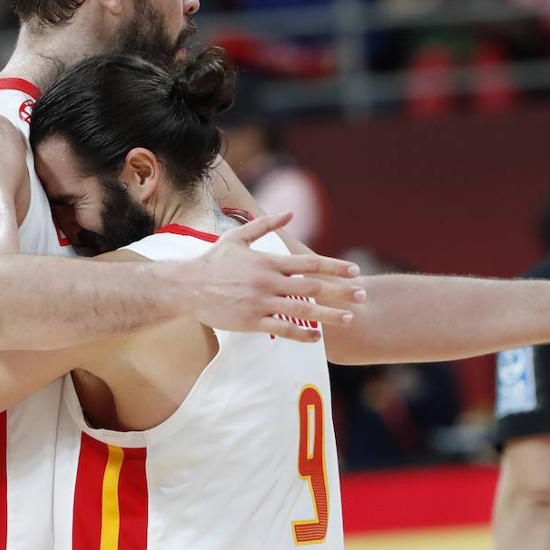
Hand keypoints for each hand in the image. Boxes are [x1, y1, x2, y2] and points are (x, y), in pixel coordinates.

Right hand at [181, 211, 364, 341]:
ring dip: (329, 315)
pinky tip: (316, 337)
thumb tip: (290, 212)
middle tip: (362, 295)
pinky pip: (282, 328)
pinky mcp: (251, 321)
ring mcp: (261, 302)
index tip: (355, 272)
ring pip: (302, 310)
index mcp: (269, 261)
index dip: (335, 267)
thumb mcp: (239, 237)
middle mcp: (269, 281)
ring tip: (348, 318)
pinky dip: (301, 333)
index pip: (310, 263)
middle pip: (313, 287)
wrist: (187, 286)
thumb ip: (266, 225)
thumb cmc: (213, 261)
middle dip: (341, 291)